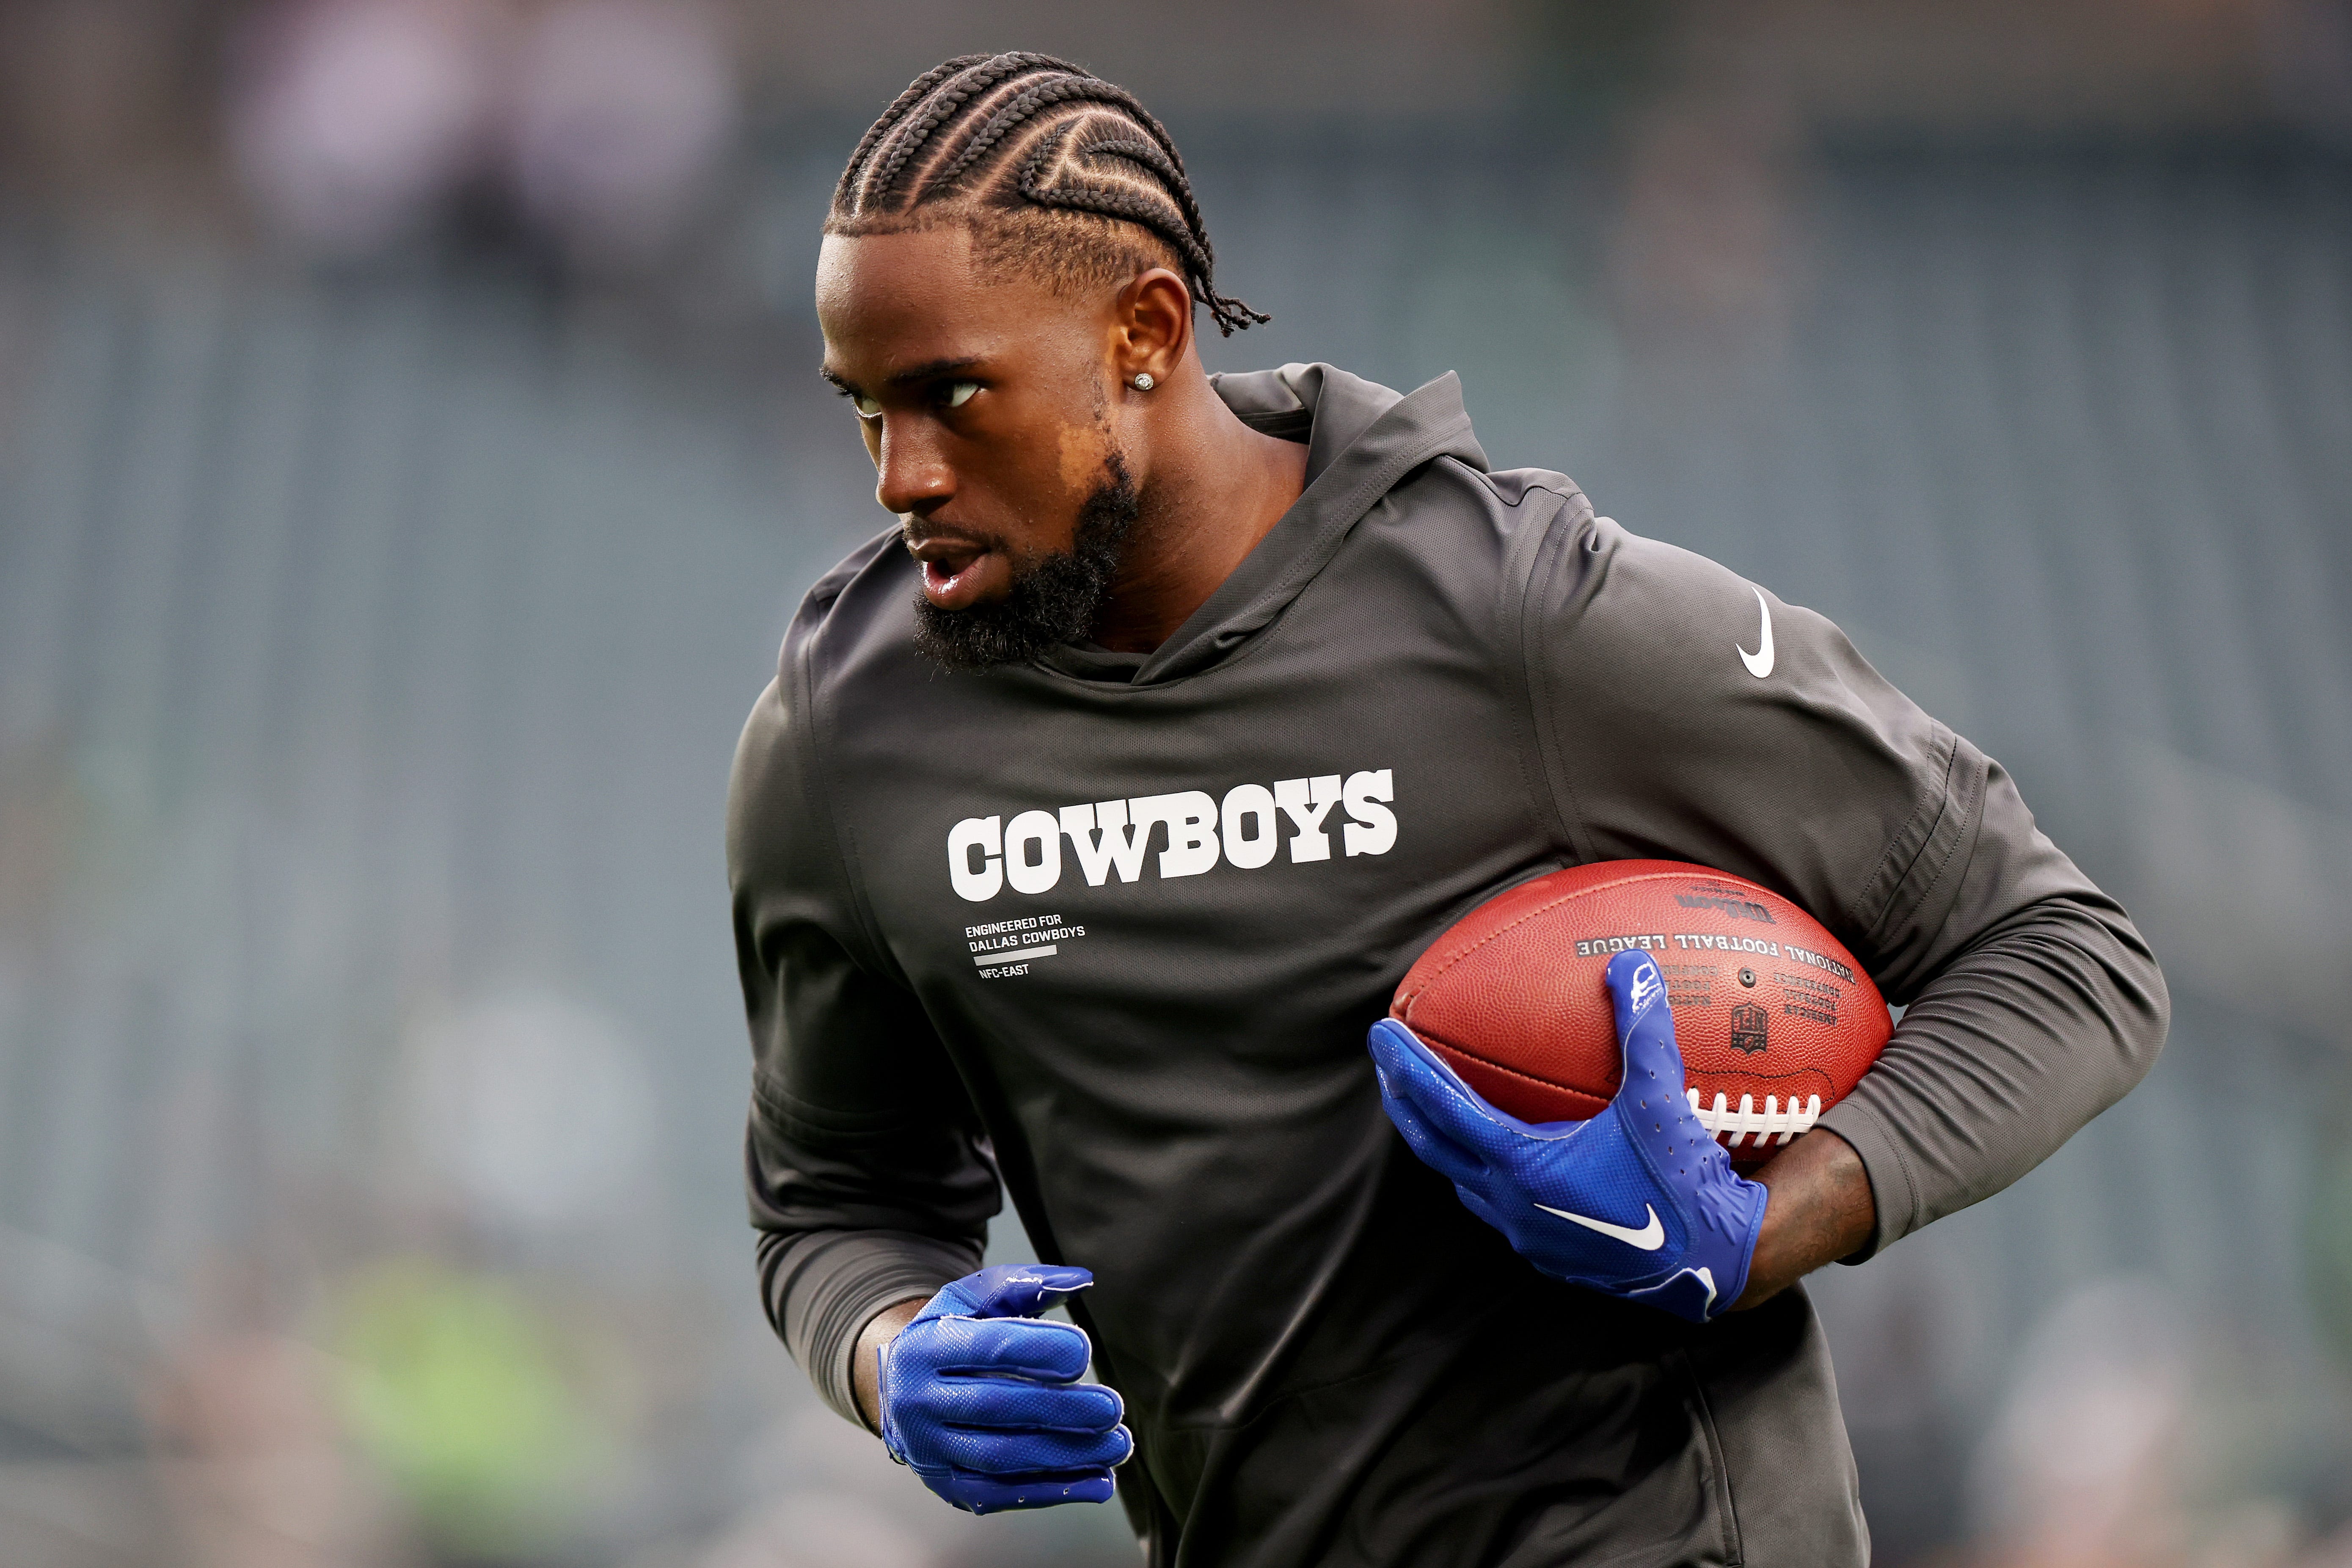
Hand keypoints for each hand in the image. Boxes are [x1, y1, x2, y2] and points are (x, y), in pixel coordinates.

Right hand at [875, 1264, 1133, 1513]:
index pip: (988, 1348)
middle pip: (997, 1407)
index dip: (1039, 1349)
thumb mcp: (974, 1301)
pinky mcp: (947, 1486)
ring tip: (1117, 1445)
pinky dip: (1055, 1491)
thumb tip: (1081, 1280)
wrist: (900, 1391)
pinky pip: (1003, 1494)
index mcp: (927, 1346)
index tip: (1085, 1353)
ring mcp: (930, 1449)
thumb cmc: (951, 1337)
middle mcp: (919, 1401)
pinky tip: (1099, 1481)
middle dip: (1062, 1410)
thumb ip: (1024, 1285)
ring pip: (1002, 1457)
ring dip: (1067, 1455)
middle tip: (1112, 1408)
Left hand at [1367, 949, 1767, 1321]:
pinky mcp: (1553, 1254)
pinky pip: (1500, 1205)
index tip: (1380, 1033)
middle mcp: (1513, 1206)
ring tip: (1436, 1108)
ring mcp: (1530, 1236)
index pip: (1443, 1108)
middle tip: (1388, 1064)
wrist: (1720, 1262)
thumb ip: (1642, 1030)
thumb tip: (1632, 965)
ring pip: (1465, 1182)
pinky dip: (1485, 1172)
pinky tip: (1506, 1152)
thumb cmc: (1685, 1183)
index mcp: (1523, 1167)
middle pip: (1435, 1148)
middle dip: (1405, 1103)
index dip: (1407, 1068)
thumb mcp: (1661, 1100)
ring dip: (1444, 1143)